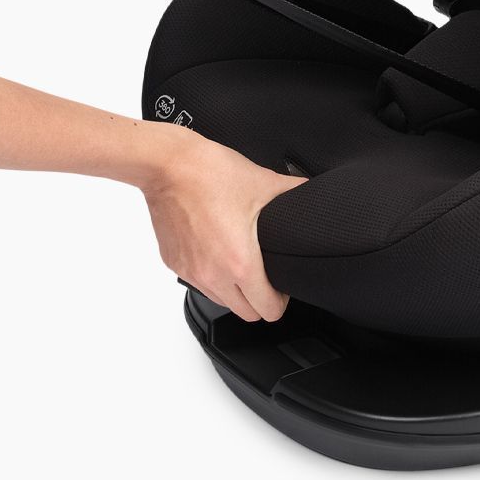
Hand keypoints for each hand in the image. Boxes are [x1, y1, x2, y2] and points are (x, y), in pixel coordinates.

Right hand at [141, 125, 299, 321]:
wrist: (168, 165)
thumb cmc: (210, 173)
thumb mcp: (263, 182)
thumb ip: (292, 192)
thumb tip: (310, 192)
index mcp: (240, 263)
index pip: (267, 310)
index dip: (281, 301)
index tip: (282, 287)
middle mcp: (213, 275)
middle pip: (246, 313)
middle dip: (260, 301)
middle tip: (266, 277)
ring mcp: (191, 272)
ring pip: (220, 301)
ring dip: (234, 291)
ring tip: (242, 263)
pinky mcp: (174, 264)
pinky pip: (198, 283)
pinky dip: (211, 276)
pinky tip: (217, 251)